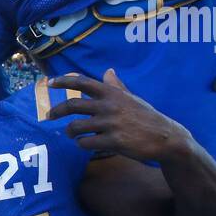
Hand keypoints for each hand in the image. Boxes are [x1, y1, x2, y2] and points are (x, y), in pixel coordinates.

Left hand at [47, 69, 192, 162]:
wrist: (166, 137)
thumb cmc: (146, 117)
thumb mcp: (132, 98)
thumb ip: (117, 87)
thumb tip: (108, 71)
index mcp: (112, 93)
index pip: (82, 82)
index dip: (63, 81)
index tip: (49, 83)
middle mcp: (109, 106)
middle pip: (72, 105)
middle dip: (56, 111)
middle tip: (49, 116)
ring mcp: (110, 124)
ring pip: (75, 127)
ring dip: (70, 132)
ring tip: (71, 134)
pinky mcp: (113, 141)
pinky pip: (85, 143)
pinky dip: (81, 144)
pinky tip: (85, 144)